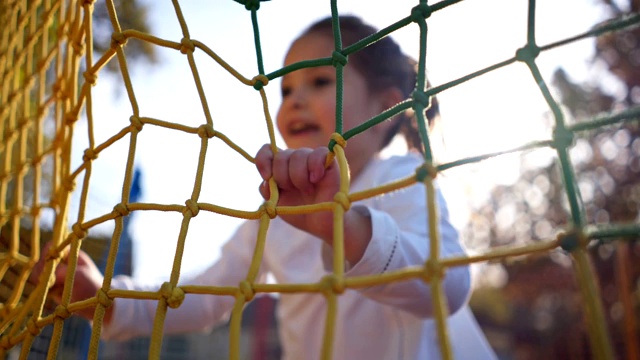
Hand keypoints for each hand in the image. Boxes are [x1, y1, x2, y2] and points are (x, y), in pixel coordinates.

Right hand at [31, 242, 108, 322]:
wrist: (97, 304)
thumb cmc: (92, 285)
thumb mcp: (80, 275)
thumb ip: (62, 271)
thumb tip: (45, 272)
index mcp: (71, 254)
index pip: (53, 247)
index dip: (48, 253)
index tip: (47, 263)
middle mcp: (63, 262)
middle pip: (43, 260)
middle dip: (42, 269)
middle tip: (46, 279)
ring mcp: (57, 274)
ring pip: (40, 273)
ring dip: (41, 279)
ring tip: (50, 286)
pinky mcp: (54, 286)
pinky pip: (42, 285)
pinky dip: (43, 288)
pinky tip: (51, 292)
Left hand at [255, 145, 370, 263]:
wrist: (321, 225)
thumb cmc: (300, 212)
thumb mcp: (277, 204)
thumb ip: (267, 190)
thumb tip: (268, 179)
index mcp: (281, 167)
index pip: (267, 150)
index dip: (263, 160)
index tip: (266, 177)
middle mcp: (296, 160)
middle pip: (282, 155)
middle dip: (282, 176)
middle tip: (293, 190)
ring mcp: (313, 160)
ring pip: (298, 155)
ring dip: (298, 176)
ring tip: (307, 190)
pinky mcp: (330, 163)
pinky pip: (319, 153)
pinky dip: (315, 166)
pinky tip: (315, 179)